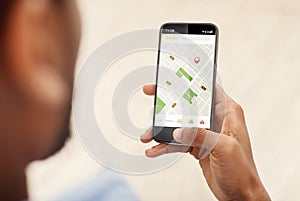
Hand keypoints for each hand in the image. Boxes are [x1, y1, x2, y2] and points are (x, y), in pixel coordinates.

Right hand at [141, 84, 270, 200]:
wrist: (239, 195)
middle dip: (168, 102)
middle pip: (188, 104)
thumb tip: (179, 130)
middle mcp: (215, 120)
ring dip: (162, 129)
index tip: (175, 74)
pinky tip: (154, 150)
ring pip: (179, 124)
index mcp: (227, 113)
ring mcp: (204, 133)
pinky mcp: (197, 146)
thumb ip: (201, 135)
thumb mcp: (224, 148)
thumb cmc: (242, 171)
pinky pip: (177, 142)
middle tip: (151, 94)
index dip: (191, 79)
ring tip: (147, 136)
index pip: (208, 88)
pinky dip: (165, 146)